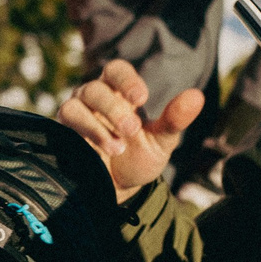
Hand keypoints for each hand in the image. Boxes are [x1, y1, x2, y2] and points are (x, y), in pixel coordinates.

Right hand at [56, 59, 205, 199]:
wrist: (118, 190)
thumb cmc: (139, 160)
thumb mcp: (161, 141)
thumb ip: (175, 119)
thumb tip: (198, 96)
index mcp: (120, 93)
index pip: (116, 71)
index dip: (127, 80)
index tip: (141, 98)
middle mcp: (95, 99)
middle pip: (96, 88)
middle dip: (115, 108)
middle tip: (131, 130)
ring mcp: (77, 114)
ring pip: (77, 102)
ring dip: (98, 123)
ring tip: (118, 147)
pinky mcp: (62, 132)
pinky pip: (65, 120)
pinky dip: (85, 132)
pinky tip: (101, 150)